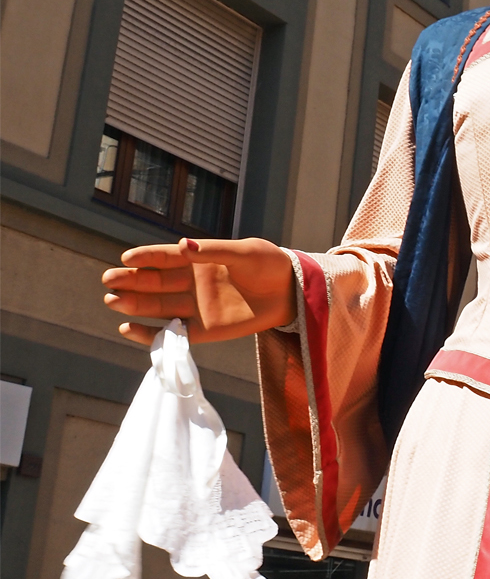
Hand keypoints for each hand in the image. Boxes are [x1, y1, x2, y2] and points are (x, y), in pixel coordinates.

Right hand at [103, 238, 294, 344]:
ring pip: (158, 307)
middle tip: (109, 281)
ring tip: (111, 301)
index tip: (127, 258)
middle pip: (155, 282)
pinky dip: (151, 333)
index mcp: (199, 260)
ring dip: (134, 305)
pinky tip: (128, 329)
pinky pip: (174, 333)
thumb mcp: (245, 253)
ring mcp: (197, 307)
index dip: (146, 257)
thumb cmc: (269, 264)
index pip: (165, 257)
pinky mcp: (206, 330)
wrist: (292, 291)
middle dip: (131, 281)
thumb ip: (213, 251)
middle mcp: (192, 283)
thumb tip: (182, 245)